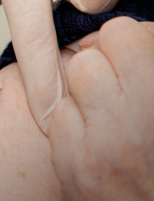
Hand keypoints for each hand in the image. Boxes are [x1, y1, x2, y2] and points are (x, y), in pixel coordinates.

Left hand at [49, 18, 153, 200]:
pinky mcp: (70, 165)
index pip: (122, 35)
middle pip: (88, 54)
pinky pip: (56, 115)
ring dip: (83, 86)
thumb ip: (151, 72)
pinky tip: (92, 132)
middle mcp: (130, 120)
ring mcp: (93, 144)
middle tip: (120, 80)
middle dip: (103, 60)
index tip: (137, 53)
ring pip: (66, 80)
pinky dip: (71, 117)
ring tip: (106, 107)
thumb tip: (140, 40)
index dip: (130, 42)